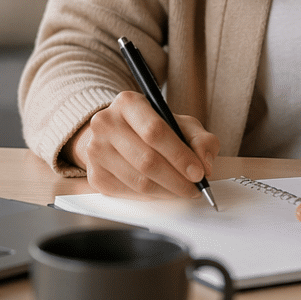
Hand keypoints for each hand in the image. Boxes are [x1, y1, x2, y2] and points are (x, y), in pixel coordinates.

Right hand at [68, 90, 219, 199]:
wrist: (118, 135)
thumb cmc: (153, 128)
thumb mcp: (181, 124)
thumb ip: (200, 140)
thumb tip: (204, 165)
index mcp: (128, 102)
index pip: (154, 131)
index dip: (180, 155)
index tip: (198, 172)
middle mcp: (105, 123)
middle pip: (146, 160)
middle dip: (177, 179)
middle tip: (195, 188)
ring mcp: (96, 150)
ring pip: (138, 181)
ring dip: (167, 191)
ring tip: (182, 190)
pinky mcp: (95, 175)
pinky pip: (129, 193)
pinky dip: (151, 197)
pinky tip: (162, 191)